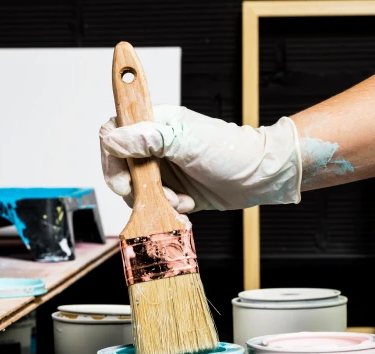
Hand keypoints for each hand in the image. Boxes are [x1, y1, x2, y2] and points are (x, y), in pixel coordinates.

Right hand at [99, 104, 301, 212]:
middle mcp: (156, 144)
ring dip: (154, 200)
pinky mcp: (174, 190)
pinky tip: (187, 207)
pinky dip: (167, 210)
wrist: (262, 176)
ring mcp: (164, 168)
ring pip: (137, 190)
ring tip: (180, 201)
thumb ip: (150, 139)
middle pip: (121, 166)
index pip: (114, 132)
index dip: (113, 157)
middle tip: (153, 195)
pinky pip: (155, 203)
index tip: (125, 178)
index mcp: (156, 123)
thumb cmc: (232, 150)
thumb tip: (114, 138)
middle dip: (134, 187)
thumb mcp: (188, 141)